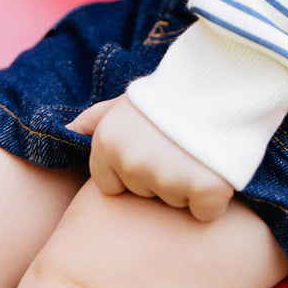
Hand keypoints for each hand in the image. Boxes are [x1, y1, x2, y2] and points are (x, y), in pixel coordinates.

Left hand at [67, 95, 233, 221]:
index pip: (111, 186)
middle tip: (179, 143)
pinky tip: (216, 165)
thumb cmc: (172, 92)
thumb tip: (64, 131)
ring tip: (198, 148)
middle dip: (162, 174)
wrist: (223, 76)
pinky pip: (205, 211)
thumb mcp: (126, 100)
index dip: (135, 168)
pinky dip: (213, 196)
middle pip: (144, 193)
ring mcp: (168, 177)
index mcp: (108, 142)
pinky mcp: (205, 188)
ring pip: (174, 202)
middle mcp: (132, 162)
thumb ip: (94, 119)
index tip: (153, 145)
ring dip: (188, 183)